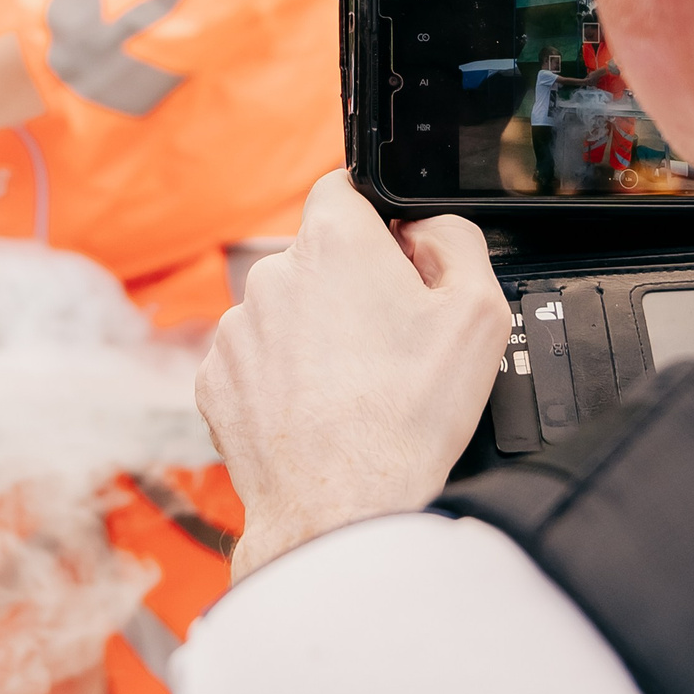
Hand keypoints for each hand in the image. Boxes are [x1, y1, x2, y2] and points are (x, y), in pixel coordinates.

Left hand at [198, 173, 510, 579]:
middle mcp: (272, 275)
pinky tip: (315, 411)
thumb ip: (456, 243)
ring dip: (311, 335)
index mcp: (333, 244)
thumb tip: (427, 228)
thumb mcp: (478, 315)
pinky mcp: (215, 377)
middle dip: (347, 286)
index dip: (375, 218)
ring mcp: (236, 328)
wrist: (340, 505)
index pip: (343, 188)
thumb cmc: (406, 417)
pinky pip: (252, 361)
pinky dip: (279, 378)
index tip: (393, 255)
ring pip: (281, 311)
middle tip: (386, 341)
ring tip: (352, 388)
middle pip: (315, 257)